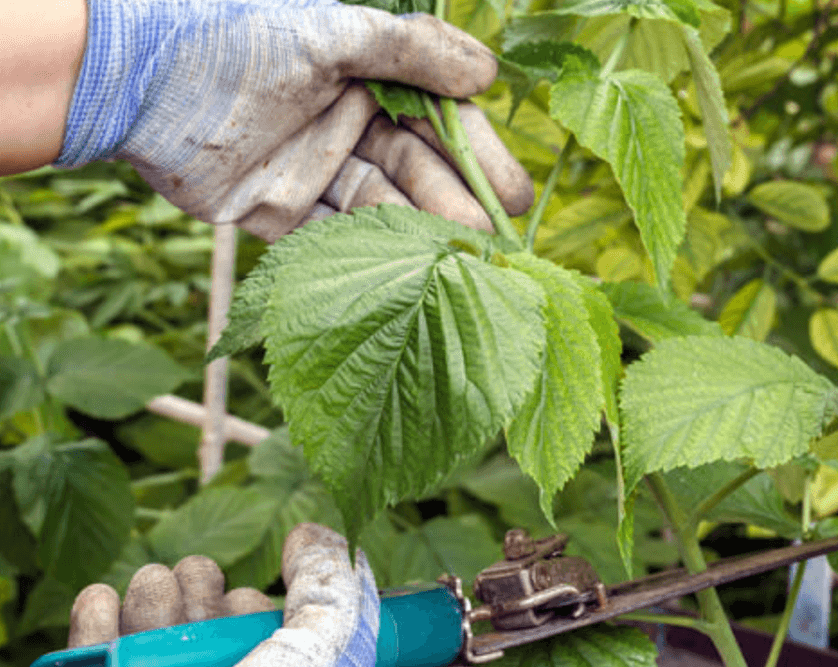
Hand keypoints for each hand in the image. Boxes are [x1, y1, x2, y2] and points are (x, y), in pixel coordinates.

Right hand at [55, 524, 378, 666]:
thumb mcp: (334, 642)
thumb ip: (332, 581)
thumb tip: (315, 533)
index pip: (263, 636)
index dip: (253, 605)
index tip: (253, 598)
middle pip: (203, 630)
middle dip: (197, 590)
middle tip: (197, 580)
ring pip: (149, 643)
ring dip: (150, 599)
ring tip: (156, 586)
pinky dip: (93, 630)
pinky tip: (102, 598)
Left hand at [57, 0, 532, 239]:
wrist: (136, 79)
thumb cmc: (235, 35)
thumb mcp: (329, 32)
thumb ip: (410, 51)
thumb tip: (489, 75)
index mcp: (369, 80)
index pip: (442, 124)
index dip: (480, 159)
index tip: (514, 196)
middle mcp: (351, 127)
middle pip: (420, 173)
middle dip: (457, 205)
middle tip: (489, 242)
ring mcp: (318, 172)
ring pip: (384, 211)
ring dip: (420, 236)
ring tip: (455, 260)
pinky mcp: (282, 214)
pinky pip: (333, 241)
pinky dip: (368, 259)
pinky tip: (404, 277)